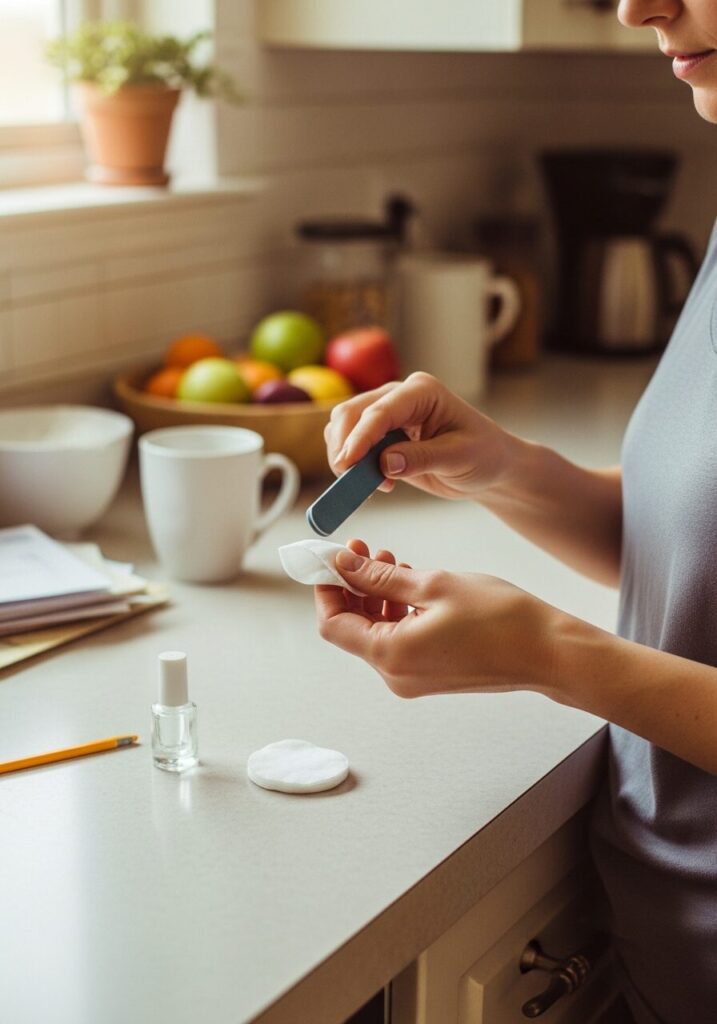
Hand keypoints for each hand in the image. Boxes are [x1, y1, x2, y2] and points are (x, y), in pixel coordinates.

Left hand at [314, 539, 560, 698]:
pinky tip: (412, 582)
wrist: (548, 651)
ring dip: (377, 595)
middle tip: (363, 549)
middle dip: (353, 586)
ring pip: (377, 631)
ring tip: (391, 559)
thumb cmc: (500, 618)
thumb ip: (381, 577)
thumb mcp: (433, 584)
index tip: (331, 558)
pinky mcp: (432, 673)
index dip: (326, 589)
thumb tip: (344, 565)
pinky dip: (398, 610)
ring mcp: (414, 677)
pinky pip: (400, 640)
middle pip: (353, 628)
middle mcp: (396, 674)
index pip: (333, 624)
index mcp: (391, 654)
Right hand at [324, 372, 512, 500]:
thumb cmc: (484, 454)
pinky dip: (353, 464)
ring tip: (377, 485)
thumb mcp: (459, 458)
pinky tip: (379, 482)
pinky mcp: (381, 434)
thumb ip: (422, 459)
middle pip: (351, 413)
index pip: (380, 411)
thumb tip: (384, 463)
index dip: (359, 438)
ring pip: (344, 426)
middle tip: (353, 482)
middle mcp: (399, 396)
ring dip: (347, 457)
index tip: (346, 464)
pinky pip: (351, 444)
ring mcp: (387, 413)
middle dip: (345, 447)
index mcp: (422, 391)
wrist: (489, 466)